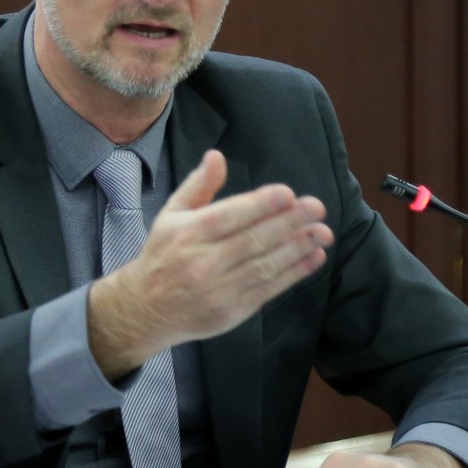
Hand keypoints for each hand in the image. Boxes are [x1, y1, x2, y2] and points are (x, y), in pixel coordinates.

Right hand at [87, 150, 332, 377]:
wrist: (145, 310)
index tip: (288, 194)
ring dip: (298, 248)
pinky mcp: (233, 311)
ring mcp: (219, 289)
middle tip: (317, 207)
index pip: (229, 216)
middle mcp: (203, 262)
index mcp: (188, 233)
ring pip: (265, 265)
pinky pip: (268, 289)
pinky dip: (294, 274)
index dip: (260, 205)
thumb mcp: (171, 215)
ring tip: (322, 232)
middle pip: (253, 240)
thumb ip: (198, 186)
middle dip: (289, 223)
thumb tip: (216, 156)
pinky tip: (313, 258)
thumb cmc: (163, 255)